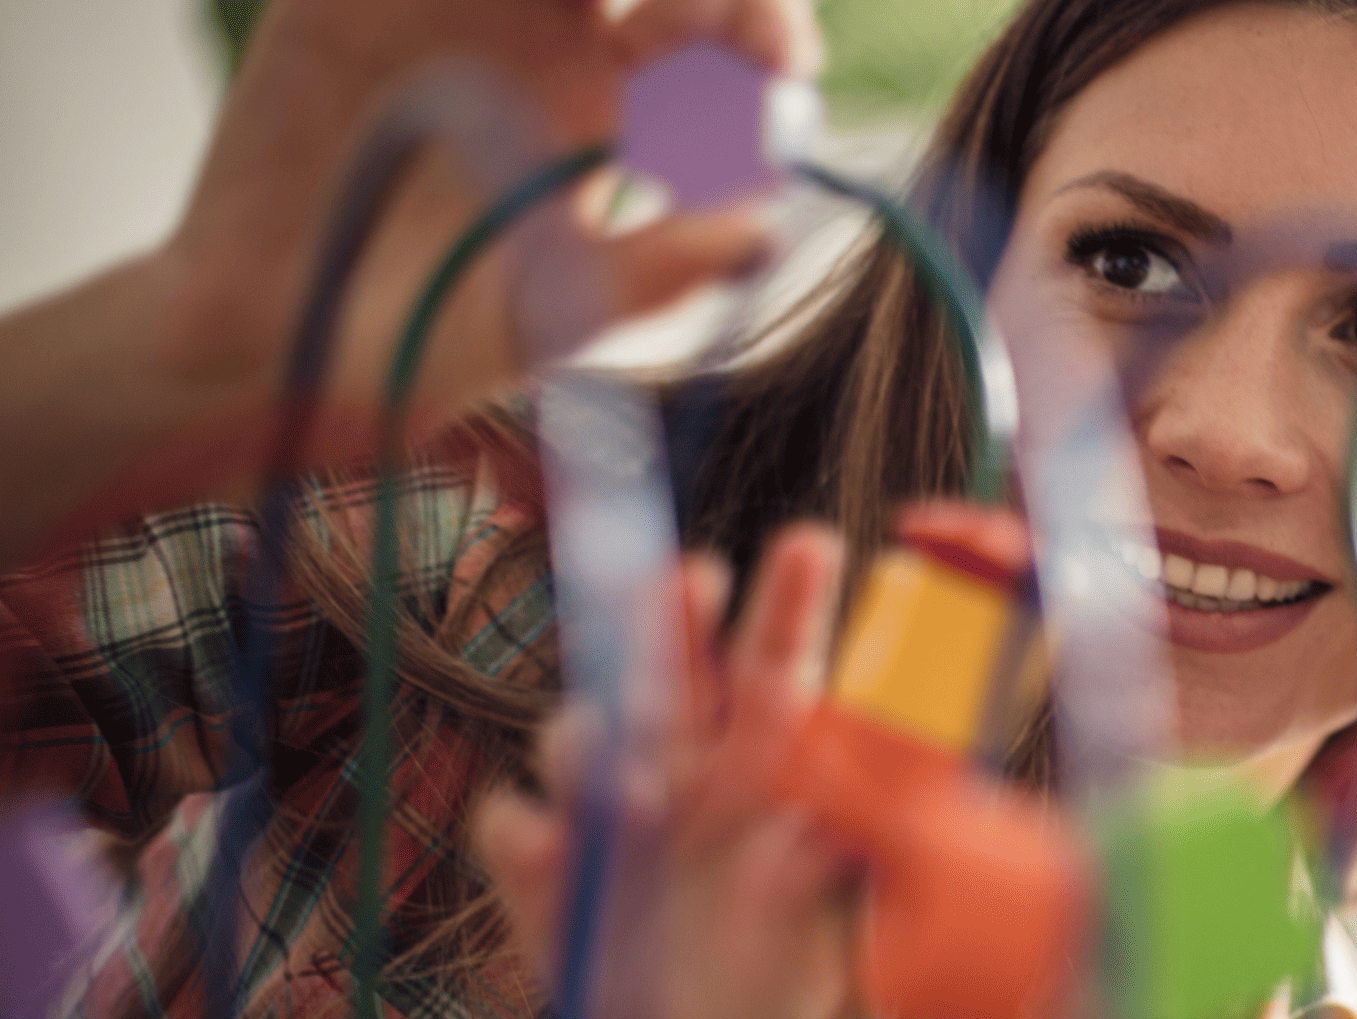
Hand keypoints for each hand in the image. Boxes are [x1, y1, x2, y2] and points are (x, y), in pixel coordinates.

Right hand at [0, 0, 819, 562]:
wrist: (269, 340)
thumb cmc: (422, 342)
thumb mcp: (552, 318)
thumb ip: (652, 272)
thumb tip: (762, 236)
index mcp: (624, 117)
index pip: (721, 45)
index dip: (763, 33)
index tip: (781, 63)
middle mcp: (557, 44)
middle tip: (719, 24)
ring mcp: (463, 5)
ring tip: (624, 8)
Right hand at [476, 525, 853, 1018]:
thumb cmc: (785, 980)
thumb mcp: (826, 936)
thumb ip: (826, 876)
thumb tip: (832, 828)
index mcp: (763, 764)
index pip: (778, 665)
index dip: (791, 602)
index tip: (811, 543)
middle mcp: (680, 762)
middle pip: (666, 662)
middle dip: (671, 611)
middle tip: (696, 576)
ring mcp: (604, 805)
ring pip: (579, 728)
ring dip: (597, 744)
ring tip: (639, 799)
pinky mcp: (540, 860)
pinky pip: (511, 820)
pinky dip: (527, 835)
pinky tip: (555, 864)